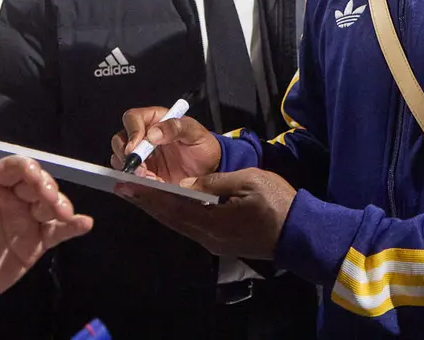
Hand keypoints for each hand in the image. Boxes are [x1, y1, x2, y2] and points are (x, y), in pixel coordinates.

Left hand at [0, 156, 92, 306]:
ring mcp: (26, 222)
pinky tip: (85, 223)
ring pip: (50, 205)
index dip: (26, 168)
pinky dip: (73, 227)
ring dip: (61, 204)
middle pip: (37, 184)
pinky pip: (57, 233)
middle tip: (48, 199)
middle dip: (47, 187)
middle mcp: (12, 200)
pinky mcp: (35, 245)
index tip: (34, 176)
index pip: (13, 169)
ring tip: (63, 213)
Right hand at [110, 106, 221, 181]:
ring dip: (131, 169)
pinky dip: (138, 182)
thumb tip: (154, 133)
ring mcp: (143, 156)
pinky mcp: (145, 173)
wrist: (211, 169)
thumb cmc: (203, 145)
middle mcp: (144, 136)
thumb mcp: (195, 133)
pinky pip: (132, 177)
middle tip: (139, 165)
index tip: (136, 145)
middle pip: (120, 140)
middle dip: (126, 154)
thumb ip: (176, 127)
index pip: (133, 119)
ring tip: (147, 176)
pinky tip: (153, 182)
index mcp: (155, 120)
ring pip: (121, 159)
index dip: (132, 131)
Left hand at [115, 168, 294, 259]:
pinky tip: (167, 204)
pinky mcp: (221, 242)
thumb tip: (186, 184)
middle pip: (169, 218)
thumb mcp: (248, 181)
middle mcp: (207, 236)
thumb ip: (215, 183)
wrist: (301, 233)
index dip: (147, 194)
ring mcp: (214, 242)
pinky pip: (190, 226)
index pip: (172, 206)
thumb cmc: (278, 202)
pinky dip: (173, 213)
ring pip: (178, 224)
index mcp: (212, 221)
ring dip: (157, 208)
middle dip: (145, 202)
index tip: (126, 184)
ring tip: (138, 194)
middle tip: (121, 187)